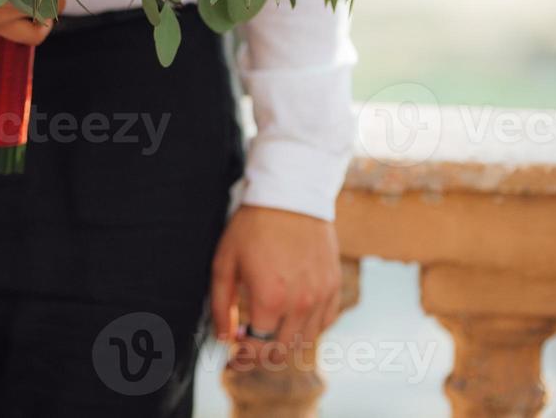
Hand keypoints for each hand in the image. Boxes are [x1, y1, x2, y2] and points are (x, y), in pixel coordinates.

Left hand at [210, 205, 340, 351]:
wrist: (290, 196)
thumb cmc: (252, 227)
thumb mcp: (224, 263)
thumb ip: (221, 305)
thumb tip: (225, 337)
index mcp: (270, 299)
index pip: (257, 349)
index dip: (242, 360)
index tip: (233, 359)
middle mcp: (300, 304)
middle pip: (282, 351)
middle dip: (261, 356)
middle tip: (247, 348)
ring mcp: (321, 296)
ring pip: (305, 341)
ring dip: (284, 344)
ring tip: (267, 332)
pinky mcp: (334, 286)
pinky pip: (324, 324)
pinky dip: (308, 329)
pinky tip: (291, 319)